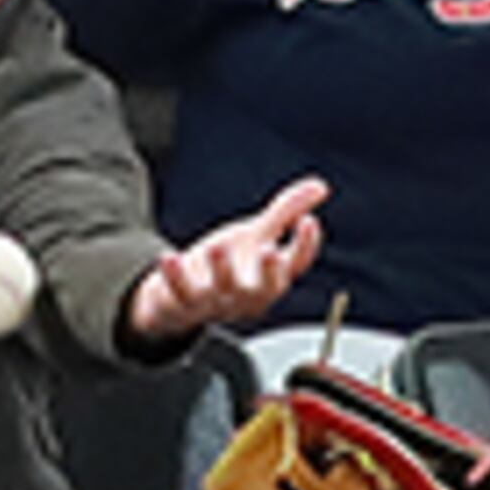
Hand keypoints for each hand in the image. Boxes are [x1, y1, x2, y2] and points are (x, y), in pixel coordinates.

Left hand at [126, 173, 328, 344]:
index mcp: (270, 277)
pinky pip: (180, 293)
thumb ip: (286, 212)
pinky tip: (170, 258)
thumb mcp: (258, 235)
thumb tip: (320, 187)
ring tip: (217, 249)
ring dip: (220, 271)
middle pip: (264, 289)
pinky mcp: (185, 302)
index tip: (309, 222)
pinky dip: (174, 277)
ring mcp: (216, 300)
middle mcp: (247, 293)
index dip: (305, 246)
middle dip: (268, 273)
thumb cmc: (228, 265)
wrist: (184, 298)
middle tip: (270, 252)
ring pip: (222, 290)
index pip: (295, 265)